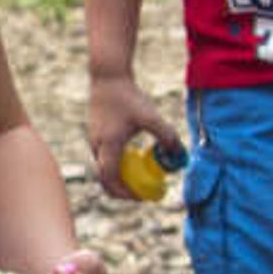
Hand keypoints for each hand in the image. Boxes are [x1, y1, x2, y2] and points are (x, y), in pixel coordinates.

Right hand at [86, 80, 175, 196]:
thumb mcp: (150, 116)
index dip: (124, 192)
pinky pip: (102, 156)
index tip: (139, 197)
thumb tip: (179, 154)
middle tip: (138, 193)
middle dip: (119, 190)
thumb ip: (166, 135)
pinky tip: (130, 155)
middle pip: (103, 178)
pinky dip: (114, 164)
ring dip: (117, 176)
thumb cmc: (128, 96)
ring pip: (102, 167)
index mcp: (108, 145)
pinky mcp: (94, 132)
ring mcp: (93, 139)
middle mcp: (97, 145)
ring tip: (136, 176)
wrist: (107, 77)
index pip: (111, 179)